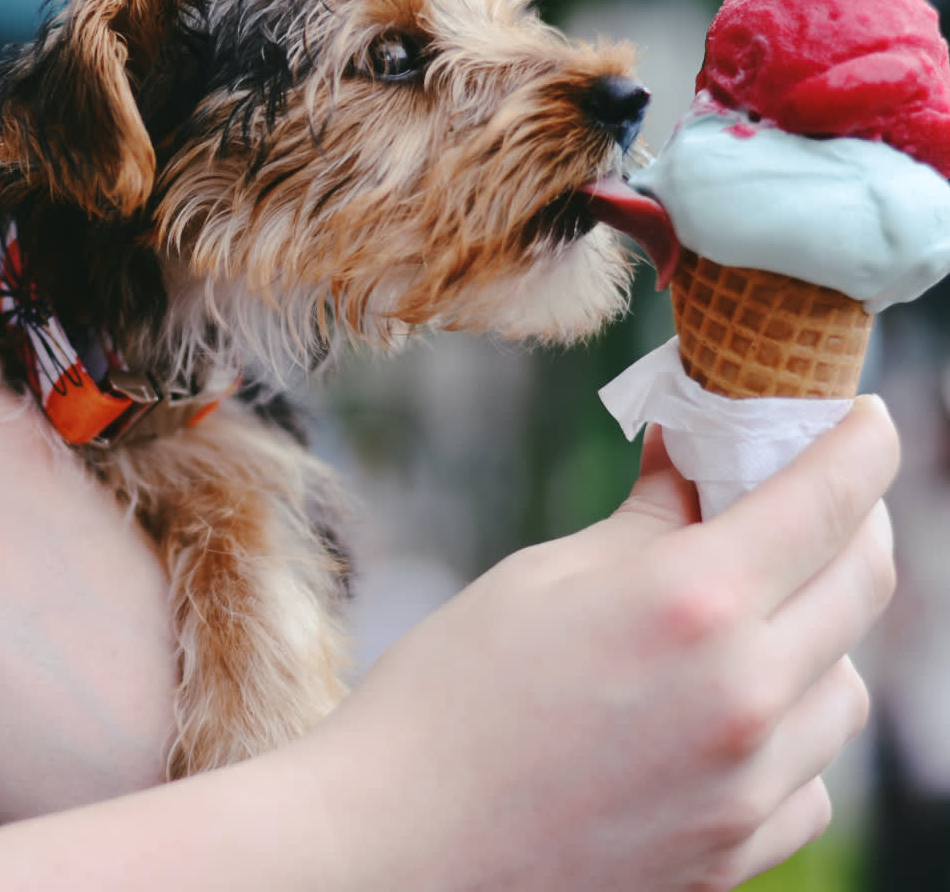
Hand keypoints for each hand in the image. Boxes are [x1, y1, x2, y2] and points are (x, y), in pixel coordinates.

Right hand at [298, 397, 897, 890]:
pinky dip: (789, 730)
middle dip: (855, 522)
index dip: (861, 442)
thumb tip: (689, 456)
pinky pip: (808, 778)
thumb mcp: (541, 578)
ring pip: (845, 688)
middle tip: (816, 497)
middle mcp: (742, 698)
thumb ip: (643, 519)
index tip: (868, 418)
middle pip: (862, 586)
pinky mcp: (730, 855)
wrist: (397, 843)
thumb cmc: (450, 693)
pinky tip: (725, 711)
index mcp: (690, 604)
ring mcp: (745, 790)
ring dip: (821, 631)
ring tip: (754, 612)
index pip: (825, 500)